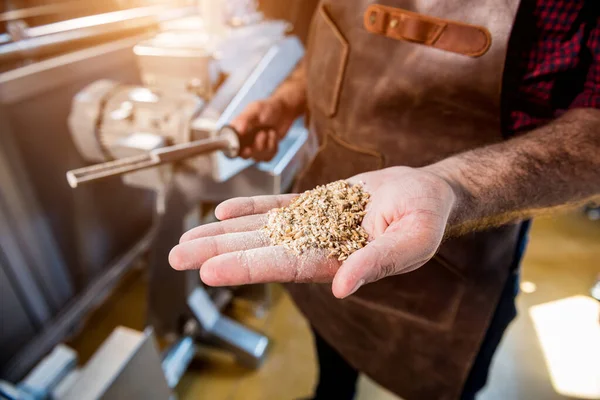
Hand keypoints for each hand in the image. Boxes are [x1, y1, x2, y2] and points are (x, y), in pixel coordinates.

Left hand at [169, 166, 457, 297]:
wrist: (427, 193)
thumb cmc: (426, 218)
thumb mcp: (412, 240)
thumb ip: (378, 263)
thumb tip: (343, 288)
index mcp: (336, 259)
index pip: (283, 266)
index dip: (246, 267)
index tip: (208, 271)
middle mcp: (316, 245)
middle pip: (259, 249)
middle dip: (218, 251)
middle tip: (176, 256)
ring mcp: (312, 224)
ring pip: (259, 228)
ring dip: (223, 232)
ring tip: (186, 237)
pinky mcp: (315, 204)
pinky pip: (277, 206)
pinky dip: (250, 208)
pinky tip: (223, 210)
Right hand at [230, 97, 297, 161]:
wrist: (285, 111)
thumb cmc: (268, 108)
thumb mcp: (256, 110)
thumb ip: (245, 119)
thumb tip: (238, 130)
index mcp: (236, 129)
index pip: (228, 144)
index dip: (234, 149)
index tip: (245, 146)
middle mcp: (243, 140)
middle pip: (243, 155)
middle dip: (254, 148)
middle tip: (261, 135)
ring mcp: (254, 147)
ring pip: (257, 157)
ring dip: (267, 145)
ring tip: (269, 131)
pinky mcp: (265, 151)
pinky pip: (268, 157)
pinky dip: (273, 147)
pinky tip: (273, 136)